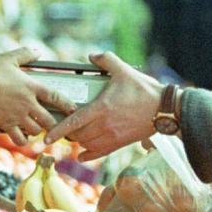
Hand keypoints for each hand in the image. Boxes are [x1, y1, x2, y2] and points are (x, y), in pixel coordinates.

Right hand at [0, 47, 74, 145]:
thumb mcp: (9, 59)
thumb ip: (25, 54)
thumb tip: (37, 52)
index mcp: (32, 87)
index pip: (56, 97)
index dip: (66, 104)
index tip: (72, 109)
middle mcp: (29, 104)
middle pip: (49, 119)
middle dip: (51, 122)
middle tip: (50, 122)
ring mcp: (19, 116)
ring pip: (36, 130)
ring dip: (36, 130)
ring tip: (34, 128)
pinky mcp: (8, 125)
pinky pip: (20, 139)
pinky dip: (22, 140)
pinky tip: (22, 137)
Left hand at [45, 52, 161, 160]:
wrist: (165, 109)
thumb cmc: (144, 90)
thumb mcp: (124, 70)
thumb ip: (106, 60)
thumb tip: (91, 56)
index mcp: (101, 108)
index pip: (73, 122)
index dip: (57, 130)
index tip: (46, 137)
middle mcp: (104, 125)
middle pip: (77, 135)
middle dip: (67, 133)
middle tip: (63, 126)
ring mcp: (112, 136)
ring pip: (87, 145)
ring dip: (78, 141)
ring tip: (75, 134)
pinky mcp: (120, 143)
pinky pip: (100, 153)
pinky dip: (88, 155)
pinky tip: (81, 154)